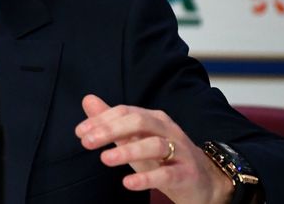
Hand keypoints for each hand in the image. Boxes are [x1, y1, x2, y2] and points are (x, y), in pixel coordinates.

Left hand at [75, 94, 233, 203]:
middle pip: (138, 121)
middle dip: (110, 130)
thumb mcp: (134, 139)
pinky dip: (147, 178)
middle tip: (86, 142)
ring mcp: (179, 151)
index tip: (79, 133)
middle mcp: (167, 130)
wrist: (204, 182)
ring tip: (104, 160)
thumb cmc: (163, 158)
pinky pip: (167, 174)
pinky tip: (127, 183)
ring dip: (127, 151)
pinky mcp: (187, 174)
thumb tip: (87, 100)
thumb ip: (111, 122)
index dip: (101, 120)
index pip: (125, 111)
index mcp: (153, 119)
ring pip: (154, 145)